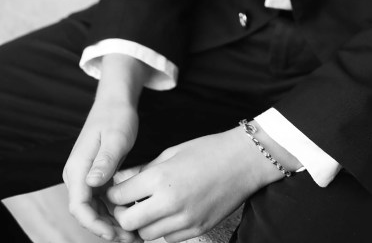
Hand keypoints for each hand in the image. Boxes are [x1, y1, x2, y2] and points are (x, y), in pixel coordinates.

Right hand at [63, 95, 139, 241]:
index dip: (94, 224)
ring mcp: (86, 177)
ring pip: (95, 209)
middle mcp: (77, 176)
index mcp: (77, 168)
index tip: (113, 233)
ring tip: (133, 234)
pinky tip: (132, 216)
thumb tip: (91, 183)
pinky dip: (115, 211)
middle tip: (130, 238)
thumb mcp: (115, 137)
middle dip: (105, 228)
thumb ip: (105, 161)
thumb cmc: (116, 116)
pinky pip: (103, 200)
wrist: (115, 102)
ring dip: (112, 223)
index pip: (79, 206)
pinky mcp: (96, 177)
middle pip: (86, 212)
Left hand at [106, 127, 284, 242]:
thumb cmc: (209, 150)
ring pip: (146, 235)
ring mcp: (185, 220)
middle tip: (129, 203)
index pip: (120, 196)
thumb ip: (144, 170)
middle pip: (128, 222)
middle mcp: (170, 203)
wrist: (244, 161)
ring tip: (151, 207)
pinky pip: (168, 239)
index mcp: (162, 178)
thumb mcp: (172, 152)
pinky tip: (169, 213)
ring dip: (143, 223)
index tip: (117, 190)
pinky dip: (163, 229)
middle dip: (124, 213)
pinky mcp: (197, 230)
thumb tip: (120, 180)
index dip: (115, 193)